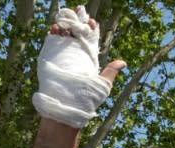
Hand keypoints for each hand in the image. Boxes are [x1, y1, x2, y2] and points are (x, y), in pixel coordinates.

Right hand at [33, 6, 125, 127]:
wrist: (66, 109)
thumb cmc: (86, 100)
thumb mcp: (101, 85)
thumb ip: (110, 72)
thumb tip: (123, 63)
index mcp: (88, 60)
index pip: (90, 40)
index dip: (91, 29)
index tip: (92, 21)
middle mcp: (76, 57)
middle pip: (76, 35)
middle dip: (76, 22)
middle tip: (77, 12)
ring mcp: (63, 58)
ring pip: (64, 37)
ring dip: (64, 27)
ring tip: (64, 21)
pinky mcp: (52, 60)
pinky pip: (52, 44)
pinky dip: (53, 35)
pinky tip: (54, 28)